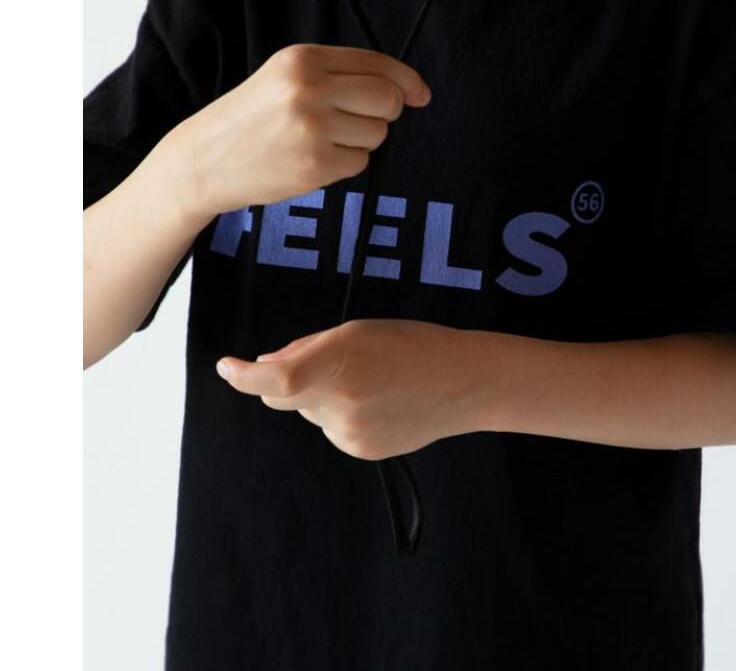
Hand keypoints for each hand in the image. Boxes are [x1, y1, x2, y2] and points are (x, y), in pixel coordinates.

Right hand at [171, 44, 431, 220]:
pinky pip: (360, 163)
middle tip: (354, 122)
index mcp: (302, 59)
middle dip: (384, 113)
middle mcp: (309, 88)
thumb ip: (340, 75)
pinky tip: (310, 160)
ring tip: (317, 140)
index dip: (406, 81)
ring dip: (358, 141)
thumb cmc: (253, 118)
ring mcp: (312, 127)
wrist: (203, 160)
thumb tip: (406, 91)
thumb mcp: (286, 78)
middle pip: (387, 99)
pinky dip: (343, 165)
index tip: (420, 94)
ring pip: (376, 134)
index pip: (376, 64)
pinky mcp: (315, 164)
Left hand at [214, 319, 490, 459]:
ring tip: (371, 380)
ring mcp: (348, 433)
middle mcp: (338, 404)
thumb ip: (307, 349)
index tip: (228, 367)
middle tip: (330, 360)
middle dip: (288, 381)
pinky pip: (332, 429)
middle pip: (282, 396)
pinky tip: (379, 402)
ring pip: (310, 412)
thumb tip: (266, 366)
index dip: (242, 377)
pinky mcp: (360, 450)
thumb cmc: (412, 346)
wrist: (462, 384)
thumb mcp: (357, 330)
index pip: (273, 381)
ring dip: (323, 396)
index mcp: (337, 365)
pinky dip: (343, 414)